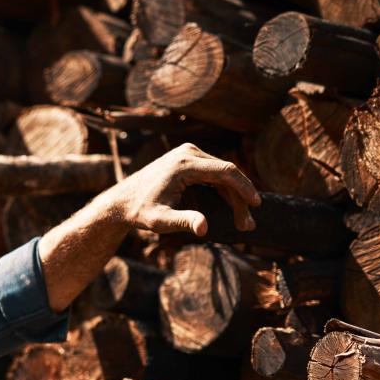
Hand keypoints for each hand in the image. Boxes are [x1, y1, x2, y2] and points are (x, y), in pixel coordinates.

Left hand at [99, 143, 259, 235]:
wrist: (123, 201)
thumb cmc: (140, 212)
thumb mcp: (160, 221)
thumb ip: (183, 222)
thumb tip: (204, 228)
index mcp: (184, 164)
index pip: (225, 171)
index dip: (244, 187)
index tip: (256, 204)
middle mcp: (188, 152)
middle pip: (226, 173)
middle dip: (240, 198)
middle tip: (247, 225)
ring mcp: (188, 152)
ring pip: (222, 174)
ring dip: (234, 196)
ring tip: (242, 222)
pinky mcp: (188, 158)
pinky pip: (213, 173)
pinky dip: (224, 190)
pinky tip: (232, 208)